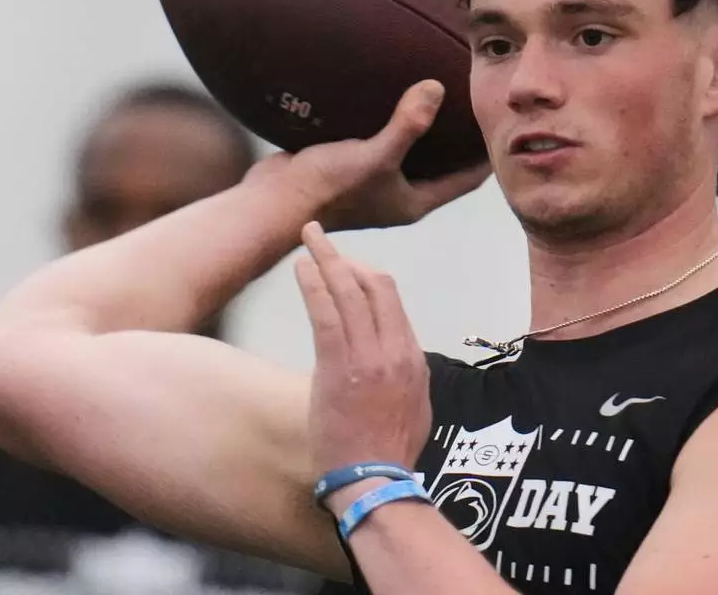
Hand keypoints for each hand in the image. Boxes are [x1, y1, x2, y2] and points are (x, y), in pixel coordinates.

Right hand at [246, 80, 490, 231]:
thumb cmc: (326, 190)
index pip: (466, 179)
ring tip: (439, 93)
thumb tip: (435, 89)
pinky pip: (380, 140)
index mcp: (413, 202)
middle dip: (459, 139)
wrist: (273, 202)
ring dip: (423, 129)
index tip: (504, 125)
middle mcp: (397, 195)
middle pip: (442, 164)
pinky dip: (391, 122)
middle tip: (476, 102)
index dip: (486, 154)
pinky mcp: (350, 166)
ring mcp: (373, 181)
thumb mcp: (374, 156)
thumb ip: (407, 125)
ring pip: (411, 152)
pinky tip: (392, 96)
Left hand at [294, 221, 431, 500]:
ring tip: (309, 237)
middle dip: (347, 257)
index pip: (391, 301)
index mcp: (412, 358)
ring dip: (327, 257)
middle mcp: (396, 349)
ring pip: (350, 290)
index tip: (344, 267)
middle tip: (321, 240)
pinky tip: (301, 267)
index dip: (366, 275)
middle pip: (375, 285)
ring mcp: (369, 356)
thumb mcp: (415, 407)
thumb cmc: (389, 451)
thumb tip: (397, 359)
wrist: (375, 480)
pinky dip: (314, 284)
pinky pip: (327, 313)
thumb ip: (407, 376)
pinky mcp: (340, 366)